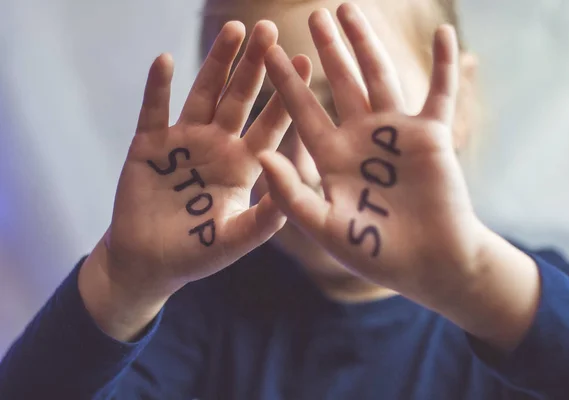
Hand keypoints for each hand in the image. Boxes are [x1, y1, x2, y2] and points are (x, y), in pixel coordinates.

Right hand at [96, 21, 310, 297]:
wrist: (149, 261)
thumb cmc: (198, 253)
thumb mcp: (235, 240)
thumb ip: (264, 220)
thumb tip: (290, 192)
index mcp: (244, 165)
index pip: (270, 125)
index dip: (285, 96)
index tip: (304, 63)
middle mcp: (218, 145)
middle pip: (240, 98)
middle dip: (254, 65)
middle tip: (269, 29)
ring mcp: (184, 141)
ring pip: (203, 94)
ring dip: (216, 63)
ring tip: (233, 30)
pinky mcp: (150, 144)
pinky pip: (154, 110)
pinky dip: (159, 87)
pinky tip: (165, 60)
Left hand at [259, 4, 487, 309]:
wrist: (430, 264)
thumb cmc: (377, 253)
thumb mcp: (327, 229)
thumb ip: (293, 196)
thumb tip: (263, 157)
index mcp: (332, 157)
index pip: (304, 111)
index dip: (286, 82)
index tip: (267, 51)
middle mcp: (360, 138)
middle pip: (340, 83)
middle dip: (328, 48)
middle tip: (314, 14)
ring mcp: (395, 133)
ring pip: (379, 77)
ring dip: (367, 43)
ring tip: (351, 10)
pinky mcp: (431, 136)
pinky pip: (439, 92)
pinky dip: (444, 65)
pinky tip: (443, 33)